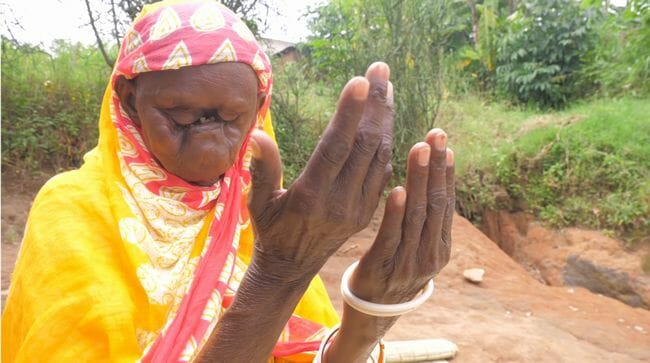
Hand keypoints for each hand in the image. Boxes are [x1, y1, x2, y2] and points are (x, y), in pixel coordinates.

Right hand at [247, 62, 394, 279]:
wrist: (291, 269)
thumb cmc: (269, 231)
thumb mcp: (258, 203)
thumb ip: (262, 170)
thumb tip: (258, 136)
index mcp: (311, 195)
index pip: (336, 146)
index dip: (350, 112)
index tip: (361, 80)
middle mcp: (340, 201)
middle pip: (365, 144)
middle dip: (375, 104)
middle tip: (381, 69)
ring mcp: (358, 208)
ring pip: (380, 156)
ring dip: (385, 119)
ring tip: (387, 88)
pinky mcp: (367, 212)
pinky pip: (383, 173)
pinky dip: (388, 145)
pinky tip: (387, 121)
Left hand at [323, 130, 454, 362]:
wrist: (374, 311)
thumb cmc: (395, 269)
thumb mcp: (418, 247)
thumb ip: (424, 218)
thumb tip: (432, 178)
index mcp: (441, 246)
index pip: (446, 203)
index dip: (446, 172)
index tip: (445, 144)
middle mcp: (430, 253)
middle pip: (435, 203)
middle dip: (436, 167)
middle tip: (435, 135)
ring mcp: (409, 262)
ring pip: (417, 215)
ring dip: (419, 180)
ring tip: (419, 150)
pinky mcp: (383, 267)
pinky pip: (391, 236)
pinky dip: (396, 212)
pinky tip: (398, 189)